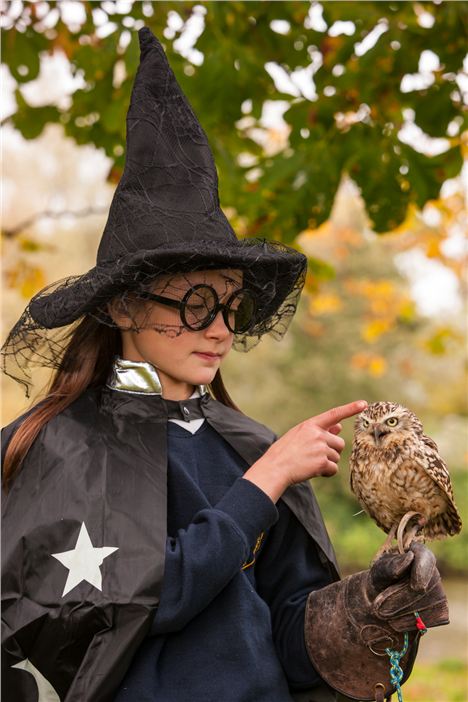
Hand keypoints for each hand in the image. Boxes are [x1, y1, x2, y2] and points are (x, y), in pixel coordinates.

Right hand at [243, 400, 366, 501]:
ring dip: (327, 463)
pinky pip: (333, 469)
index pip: (334, 414)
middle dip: (332, 451)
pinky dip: (326, 472)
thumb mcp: (299, 435)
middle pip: (339, 443)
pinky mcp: (322, 462)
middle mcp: (317, 434)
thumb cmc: (285, 452)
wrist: (275, 468)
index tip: (364, 404)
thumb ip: (319, 430)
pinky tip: (313, 471)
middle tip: (316, 456)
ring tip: (310, 463)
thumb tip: (339, 427)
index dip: (350, 408)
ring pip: (336, 457)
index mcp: (310, 425)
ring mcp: (321, 448)